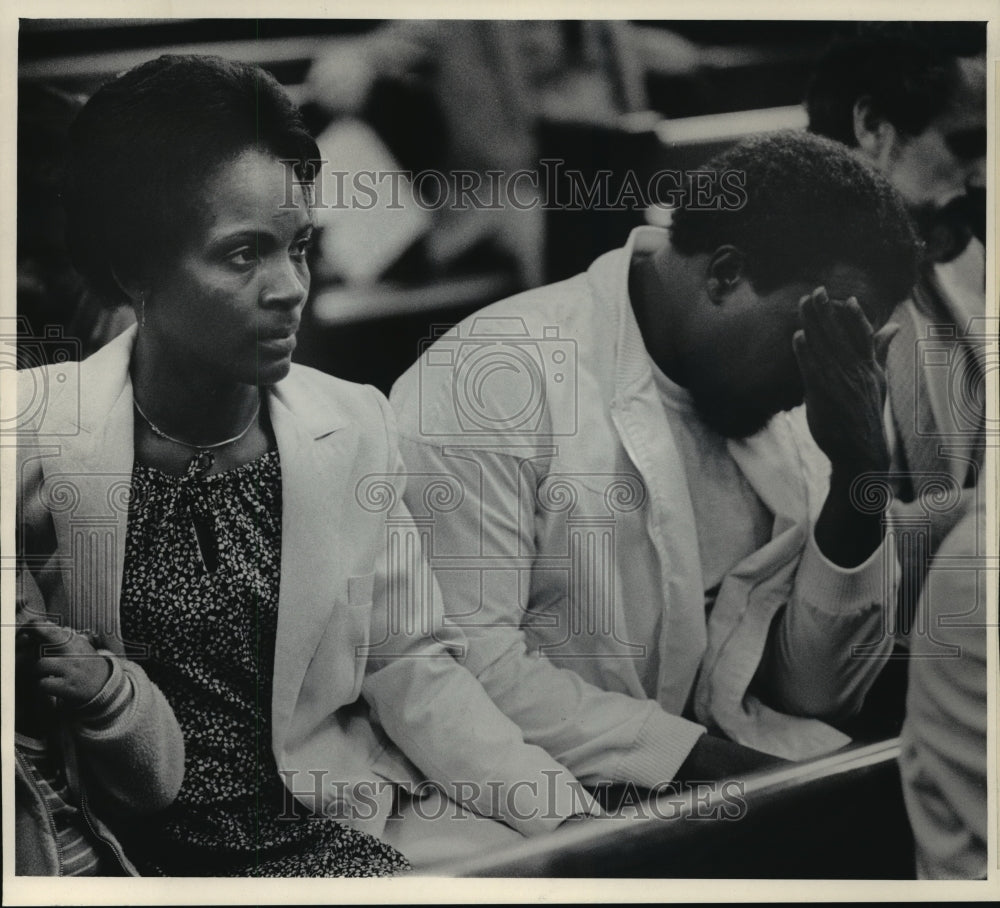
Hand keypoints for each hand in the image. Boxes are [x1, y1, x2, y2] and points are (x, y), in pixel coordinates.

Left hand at [18, 619, 110, 706]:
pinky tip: (48, 683)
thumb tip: (31, 628)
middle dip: (27, 655)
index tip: (22, 636)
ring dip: (35, 671)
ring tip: (42, 673)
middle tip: (28, 659)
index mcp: (70, 638)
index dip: (28, 630)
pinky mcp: (67, 686)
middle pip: (36, 647)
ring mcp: (70, 668)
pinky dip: (41, 684)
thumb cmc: (82, 661)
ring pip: (38, 666)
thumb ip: (54, 635)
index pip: (43, 628)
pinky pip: (42, 684)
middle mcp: (70, 651)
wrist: (103, 682)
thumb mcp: (74, 643)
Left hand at [793, 287, 897, 478]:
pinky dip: (805, 352)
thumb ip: (880, 352)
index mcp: (870, 368)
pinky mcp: (822, 395)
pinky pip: (812, 369)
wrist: (859, 451)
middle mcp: (857, 372)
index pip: (865, 337)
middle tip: (816, 291)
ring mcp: (839, 383)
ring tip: (802, 305)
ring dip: (812, 325)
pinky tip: (797, 336)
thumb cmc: (866, 414)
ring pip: (824, 348)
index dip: (856, 318)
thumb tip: (892, 327)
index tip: (849, 299)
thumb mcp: (878, 381)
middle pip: (840, 336)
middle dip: (827, 312)